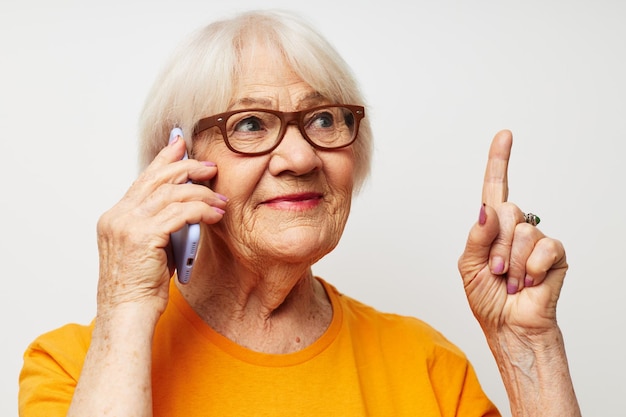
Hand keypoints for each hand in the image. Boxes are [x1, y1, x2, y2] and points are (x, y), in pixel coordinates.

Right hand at [95, 136, 225, 314]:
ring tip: (220, 200)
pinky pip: (180, 213)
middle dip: (188, 167)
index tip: (180, 143)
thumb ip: (161, 224)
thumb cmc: (141, 287)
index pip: (143, 178)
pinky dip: (201, 210)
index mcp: (116, 217)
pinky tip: (214, 215)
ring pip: (172, 193)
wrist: (127, 313)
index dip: (163, 159)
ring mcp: (127, 224)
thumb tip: (186, 207)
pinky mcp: (143, 236)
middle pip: (157, 178)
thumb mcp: (149, 248)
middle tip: (211, 167)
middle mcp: (118, 216)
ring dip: (202, 193)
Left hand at [458, 130, 567, 336]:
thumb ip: (476, 236)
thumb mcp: (468, 267)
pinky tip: (529, 282)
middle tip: (496, 270)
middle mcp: (515, 228)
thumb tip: (487, 210)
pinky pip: (544, 246)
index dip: (499, 161)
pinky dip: (531, 268)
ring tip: (511, 280)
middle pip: (506, 210)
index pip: (495, 188)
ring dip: (511, 261)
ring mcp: (536, 239)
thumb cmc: (487, 300)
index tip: (504, 135)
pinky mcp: (555, 254)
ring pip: (522, 230)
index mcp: (491, 228)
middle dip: (496, 245)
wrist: (509, 327)